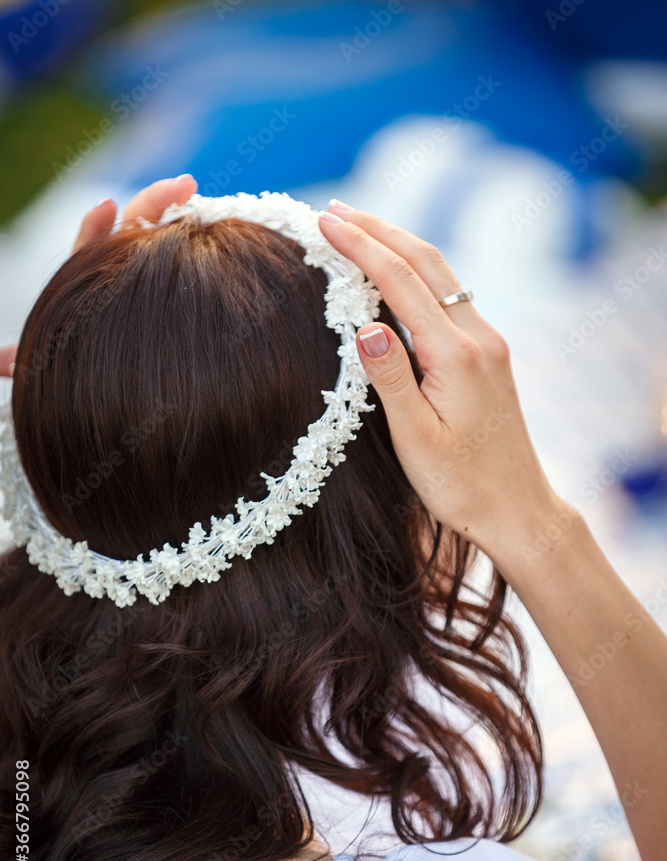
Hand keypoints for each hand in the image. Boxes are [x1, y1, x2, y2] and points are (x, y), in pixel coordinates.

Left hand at [0, 175, 197, 378]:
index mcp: (95, 278)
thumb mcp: (60, 359)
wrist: (130, 381)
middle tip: (184, 184)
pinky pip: (194, 252)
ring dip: (182, 208)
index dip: (97, 227)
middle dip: (157, 199)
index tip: (105, 208)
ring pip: (169, 233)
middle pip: (139, 224)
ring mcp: (160, 268)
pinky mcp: (187, 277)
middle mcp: (128, 266)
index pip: (93, 248)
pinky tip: (219, 228)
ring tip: (196, 189)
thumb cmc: (90, 368)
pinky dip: (203, 236)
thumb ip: (31, 357)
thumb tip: (0, 361)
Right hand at [318, 201, 562, 563]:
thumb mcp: (416, 440)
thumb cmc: (462, 486)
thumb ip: (389, 379)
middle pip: (425, 263)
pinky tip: (397, 274)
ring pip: (441, 276)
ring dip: (399, 245)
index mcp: (456, 356)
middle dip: (379, 229)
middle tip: (334, 209)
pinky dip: (417, 274)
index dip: (360, 247)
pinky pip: (449, 298)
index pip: (400, 282)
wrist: (518, 510)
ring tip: (359, 227)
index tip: (324, 222)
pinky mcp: (489, 356)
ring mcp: (488, 344)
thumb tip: (362, 326)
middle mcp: (478, 339)